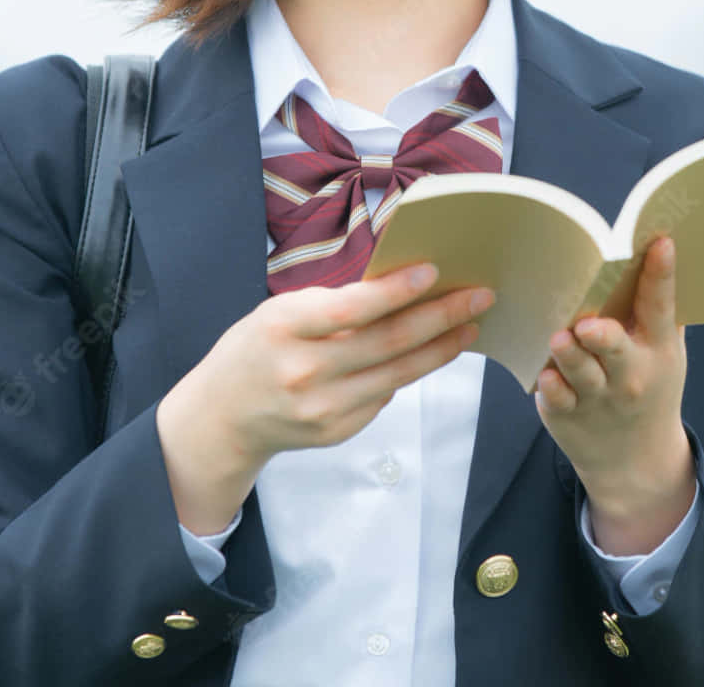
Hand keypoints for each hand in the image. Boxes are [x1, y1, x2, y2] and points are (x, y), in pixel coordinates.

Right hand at [157, 262, 491, 532]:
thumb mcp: (281, 312)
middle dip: (441, 316)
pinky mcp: (337, 431)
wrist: (224, 416)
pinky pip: (385, 396)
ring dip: (441, 347)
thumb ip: (334, 305)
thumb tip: (403, 288)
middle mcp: (304, 372)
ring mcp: (322, 408)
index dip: (395, 291)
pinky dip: (410, 371)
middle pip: (387, 343)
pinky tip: (431, 352)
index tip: (434, 271)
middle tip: (480, 295)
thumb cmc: (258, 348)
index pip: (351, 309)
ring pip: (398, 373)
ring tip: (469, 324)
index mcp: (284, 328)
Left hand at [534, 235, 689, 514]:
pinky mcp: (566, 413)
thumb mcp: (666, 355)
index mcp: (657, 349)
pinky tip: (545, 375)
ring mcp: (597, 396)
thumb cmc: (649, 384)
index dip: (660, 274)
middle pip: (615, 348)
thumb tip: (655, 247)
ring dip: (569, 355)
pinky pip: (555, 397)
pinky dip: (549, 385)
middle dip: (603, 336)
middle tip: (588, 324)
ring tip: (560, 339)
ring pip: (580, 372)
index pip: (660, 307)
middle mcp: (629, 374)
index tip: (659, 244)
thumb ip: (659, 312)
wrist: (637, 458)